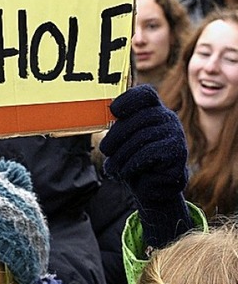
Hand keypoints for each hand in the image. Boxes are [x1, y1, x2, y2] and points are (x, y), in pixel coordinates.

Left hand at [100, 85, 192, 248]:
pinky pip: (149, 153)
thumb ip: (118, 126)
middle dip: (116, 136)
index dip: (129, 99)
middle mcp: (167, 118)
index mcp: (153, 110)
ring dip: (121, 155)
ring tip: (113, 167)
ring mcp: (176, 134)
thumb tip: (107, 113)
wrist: (151, 188)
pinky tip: (126, 172)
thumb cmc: (133, 161)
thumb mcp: (122, 141)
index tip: (114, 111)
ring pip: (142, 137)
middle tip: (105, 150)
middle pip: (138, 117)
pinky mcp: (177, 152)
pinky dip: (132, 164)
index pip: (146, 94)